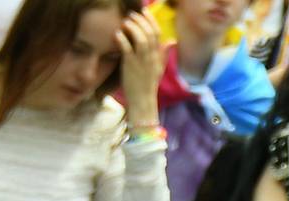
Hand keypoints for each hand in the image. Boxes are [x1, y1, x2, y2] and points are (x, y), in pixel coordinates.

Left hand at [115, 9, 162, 125]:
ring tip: (125, 22)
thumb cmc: (147, 84)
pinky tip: (117, 33)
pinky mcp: (131, 65)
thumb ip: (164, 53)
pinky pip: (127, 48)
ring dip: (133, 27)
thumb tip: (171, 41)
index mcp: (158, 56)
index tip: (144, 12)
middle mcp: (152, 57)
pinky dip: (122, 39)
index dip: (151, 21)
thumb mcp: (159, 68)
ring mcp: (142, 61)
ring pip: (141, 39)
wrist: (142, 100)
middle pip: (150, 34)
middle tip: (132, 14)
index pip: (158, 34)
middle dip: (141, 21)